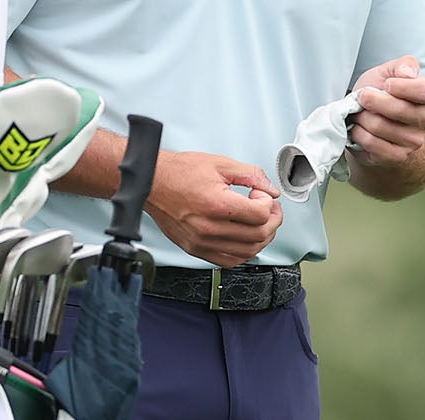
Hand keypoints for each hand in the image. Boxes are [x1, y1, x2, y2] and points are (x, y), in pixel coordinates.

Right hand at [144, 150, 282, 267]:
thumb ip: (250, 175)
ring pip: (247, 252)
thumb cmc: (179, 172)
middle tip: (269, 209)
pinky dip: (243, 252)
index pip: (260, 214)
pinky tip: (244, 238)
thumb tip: (270, 189)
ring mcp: (201, 242)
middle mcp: (209, 228)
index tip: (261, 195)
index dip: (268, 203)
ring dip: (261, 238)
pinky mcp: (195, 249)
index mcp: (216, 204)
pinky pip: (229, 261)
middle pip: (258, 235)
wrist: (152, 183)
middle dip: (272, 221)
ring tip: (258, 222)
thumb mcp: (219, 164)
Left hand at [349, 57, 424, 166]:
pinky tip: (359, 128)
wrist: (367, 117)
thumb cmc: (380, 91)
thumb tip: (407, 74)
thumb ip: (403, 65)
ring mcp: (414, 141)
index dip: (401, 86)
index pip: (424, 91)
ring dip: (362, 117)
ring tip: (360, 113)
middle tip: (362, 96)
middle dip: (372, 100)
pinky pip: (373, 144)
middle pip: (399, 109)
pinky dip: (359, 134)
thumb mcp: (389, 71)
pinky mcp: (398, 156)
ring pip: (380, 126)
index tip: (386, 84)